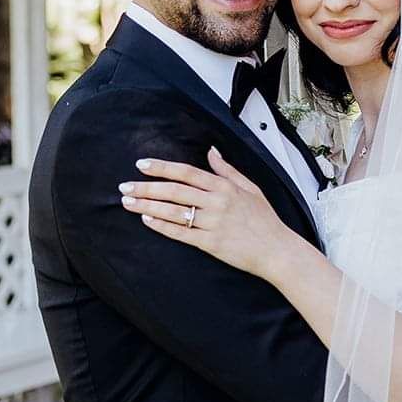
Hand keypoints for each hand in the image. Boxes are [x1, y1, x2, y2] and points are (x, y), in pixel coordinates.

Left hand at [121, 148, 294, 278]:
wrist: (277, 250)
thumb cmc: (265, 220)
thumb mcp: (250, 188)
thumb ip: (227, 170)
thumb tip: (212, 152)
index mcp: (225, 187)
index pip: (187, 173)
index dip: (162, 168)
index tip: (142, 165)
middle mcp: (217, 203)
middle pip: (174, 191)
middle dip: (146, 188)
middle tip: (125, 186)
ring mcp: (213, 223)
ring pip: (174, 211)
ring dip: (148, 206)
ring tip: (128, 203)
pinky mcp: (211, 244)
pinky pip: (181, 233)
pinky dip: (162, 227)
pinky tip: (147, 220)